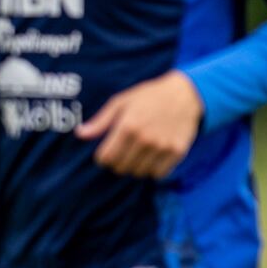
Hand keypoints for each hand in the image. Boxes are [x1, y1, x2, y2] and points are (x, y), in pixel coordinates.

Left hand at [78, 71, 204, 178]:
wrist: (186, 94)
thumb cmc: (149, 96)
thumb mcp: (121, 102)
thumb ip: (100, 121)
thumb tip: (80, 134)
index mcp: (128, 126)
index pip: (106, 158)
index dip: (103, 158)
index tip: (106, 153)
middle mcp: (144, 138)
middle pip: (121, 168)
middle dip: (118, 163)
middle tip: (123, 152)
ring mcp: (162, 146)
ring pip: (139, 172)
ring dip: (136, 167)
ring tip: (139, 153)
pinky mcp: (177, 152)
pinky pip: (158, 174)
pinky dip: (153, 170)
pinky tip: (153, 157)